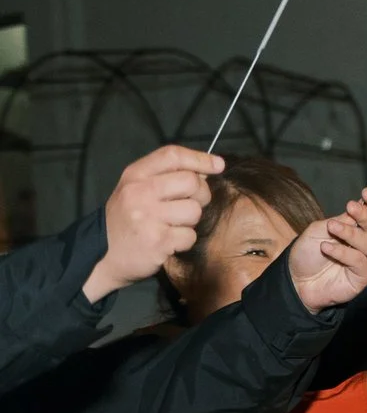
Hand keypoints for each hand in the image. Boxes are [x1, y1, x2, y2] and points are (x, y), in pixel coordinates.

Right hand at [87, 145, 222, 299]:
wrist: (101, 256)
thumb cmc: (125, 220)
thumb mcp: (134, 190)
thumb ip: (164, 177)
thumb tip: (207, 169)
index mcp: (134, 175)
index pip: (172, 155)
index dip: (200, 159)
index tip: (218, 166)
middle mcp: (139, 192)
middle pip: (191, 182)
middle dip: (200, 195)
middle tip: (189, 205)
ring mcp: (148, 216)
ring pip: (194, 210)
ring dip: (191, 221)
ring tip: (172, 225)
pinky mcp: (158, 240)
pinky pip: (190, 236)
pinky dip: (184, 241)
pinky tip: (168, 242)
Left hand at [284, 189, 366, 310]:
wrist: (297, 280)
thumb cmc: (307, 254)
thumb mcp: (317, 230)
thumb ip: (338, 221)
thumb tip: (356, 212)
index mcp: (354, 227)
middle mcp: (363, 242)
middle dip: (365, 215)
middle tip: (351, 207)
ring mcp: (365, 259)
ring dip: (349, 233)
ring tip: (331, 229)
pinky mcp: (364, 275)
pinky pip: (360, 261)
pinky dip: (344, 253)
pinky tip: (327, 249)